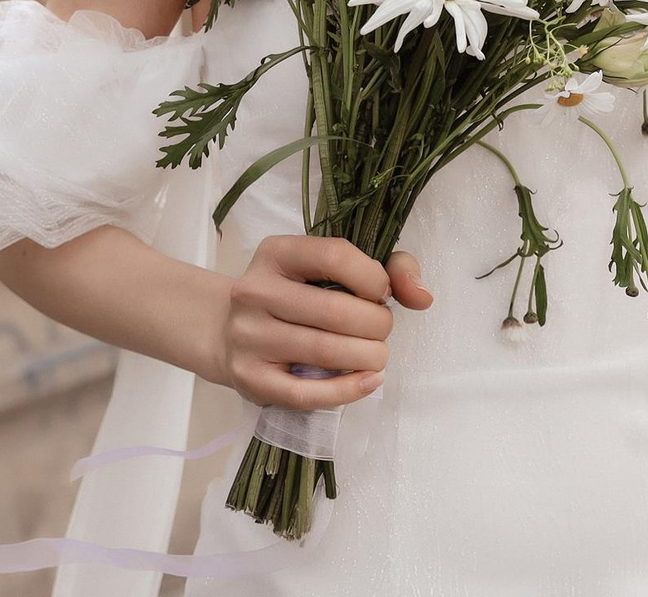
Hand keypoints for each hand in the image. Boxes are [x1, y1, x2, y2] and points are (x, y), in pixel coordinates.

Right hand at [209, 236, 431, 409]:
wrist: (224, 330)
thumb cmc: (292, 296)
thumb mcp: (326, 268)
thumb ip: (387, 269)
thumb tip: (423, 296)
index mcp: (276, 253)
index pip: (335, 256)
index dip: (374, 278)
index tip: (381, 293)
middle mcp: (255, 291)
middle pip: (336, 311)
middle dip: (377, 324)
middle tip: (381, 330)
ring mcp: (249, 337)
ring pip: (326, 351)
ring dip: (369, 357)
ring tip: (377, 355)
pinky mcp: (251, 378)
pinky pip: (306, 393)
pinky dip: (348, 390)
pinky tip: (368, 381)